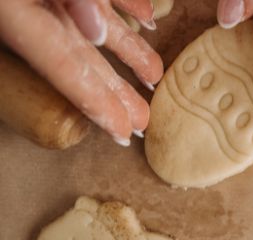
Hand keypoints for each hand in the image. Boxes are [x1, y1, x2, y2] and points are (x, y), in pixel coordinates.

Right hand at [0, 0, 163, 145]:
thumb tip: (98, 32)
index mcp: (19, 15)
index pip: (65, 70)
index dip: (96, 105)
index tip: (123, 134)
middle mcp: (39, 8)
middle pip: (83, 58)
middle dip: (114, 93)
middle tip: (141, 125)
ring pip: (99, 26)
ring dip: (129, 51)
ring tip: (154, 77)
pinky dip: (127, 4)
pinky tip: (148, 18)